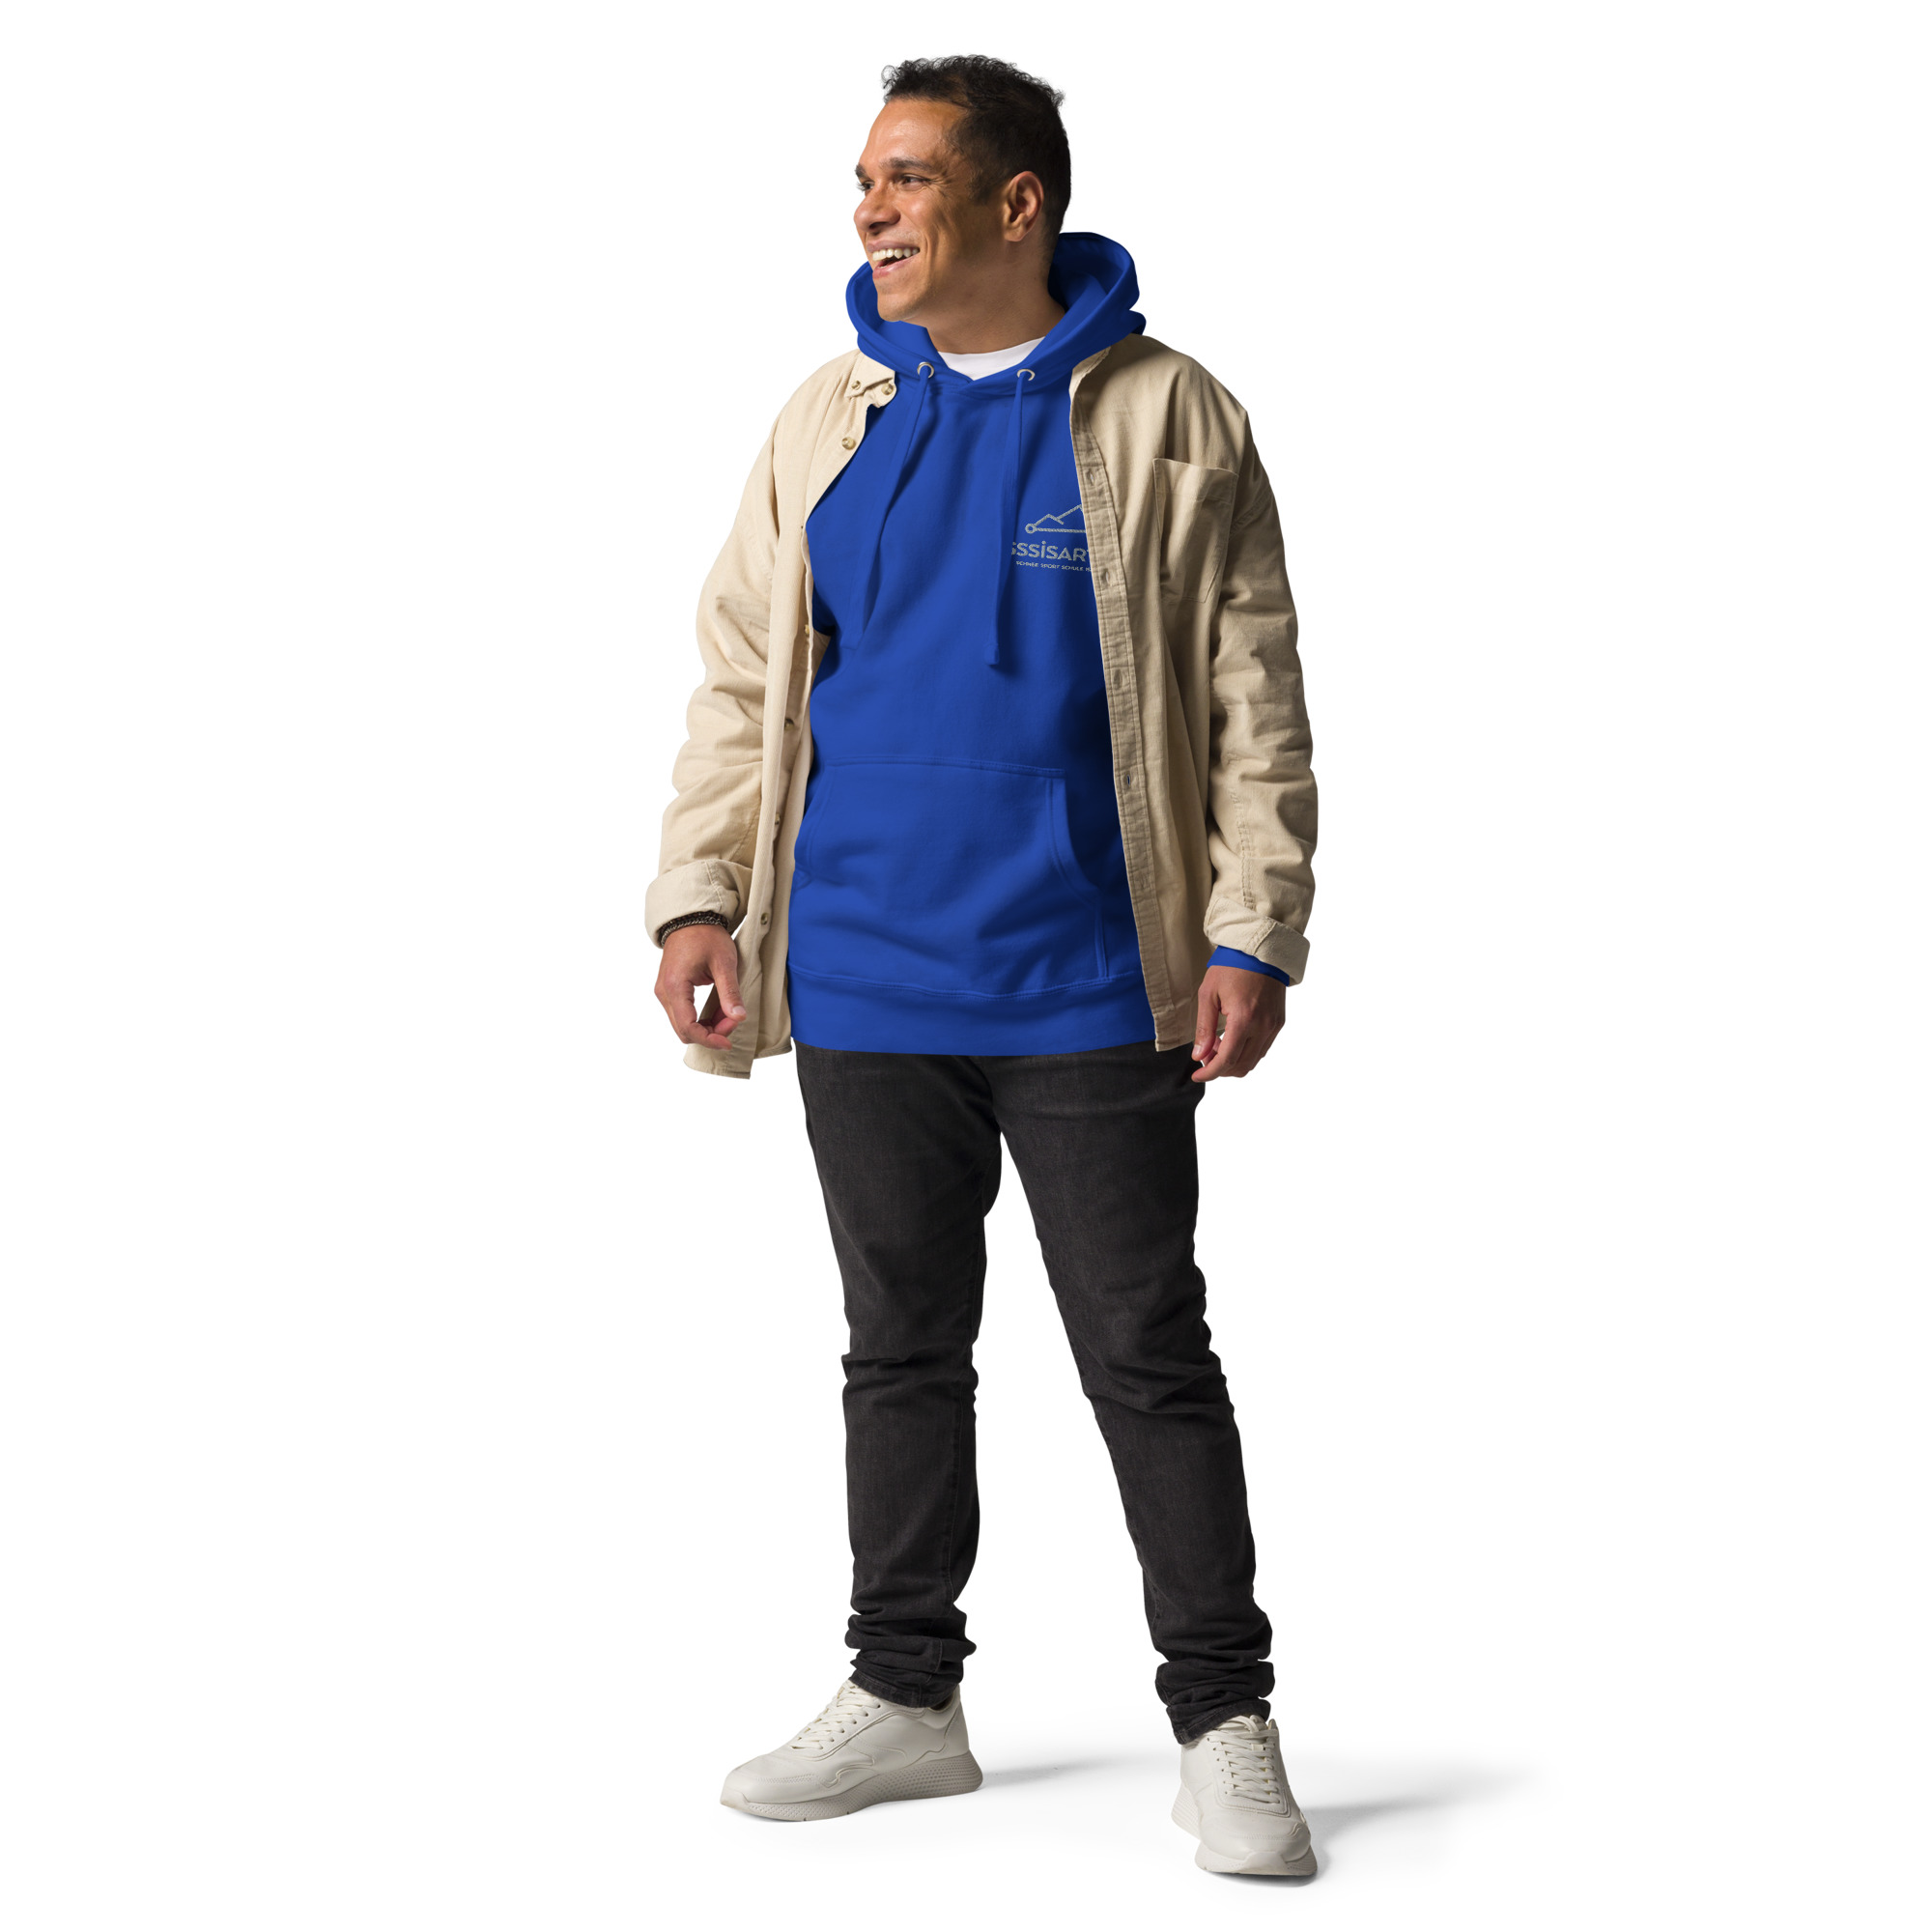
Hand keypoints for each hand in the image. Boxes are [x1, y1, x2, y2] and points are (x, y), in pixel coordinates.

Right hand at [655, 923, 745, 1049]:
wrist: (691, 919)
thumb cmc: (706, 936)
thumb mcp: (724, 962)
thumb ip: (730, 992)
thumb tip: (738, 1017)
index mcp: (675, 986)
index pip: (688, 1027)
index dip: (709, 1039)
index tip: (728, 1041)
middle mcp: (664, 993)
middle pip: (684, 1030)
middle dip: (710, 1033)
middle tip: (733, 1021)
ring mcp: (664, 992)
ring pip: (684, 1024)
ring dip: (707, 1026)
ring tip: (729, 1014)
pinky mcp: (669, 991)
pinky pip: (684, 1014)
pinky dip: (702, 1018)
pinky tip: (719, 1010)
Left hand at [1191, 964, 1285, 1082]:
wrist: (1260, 951)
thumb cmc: (1231, 968)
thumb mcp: (1209, 995)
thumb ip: (1204, 1028)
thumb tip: (1199, 1056)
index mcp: (1243, 1018)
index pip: (1227, 1060)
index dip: (1210, 1073)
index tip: (1198, 1076)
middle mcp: (1262, 1026)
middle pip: (1241, 1066)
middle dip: (1220, 1068)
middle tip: (1205, 1055)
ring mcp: (1273, 1026)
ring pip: (1253, 1061)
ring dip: (1233, 1061)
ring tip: (1218, 1045)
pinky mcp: (1278, 1023)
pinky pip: (1262, 1049)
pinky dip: (1246, 1052)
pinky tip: (1233, 1039)